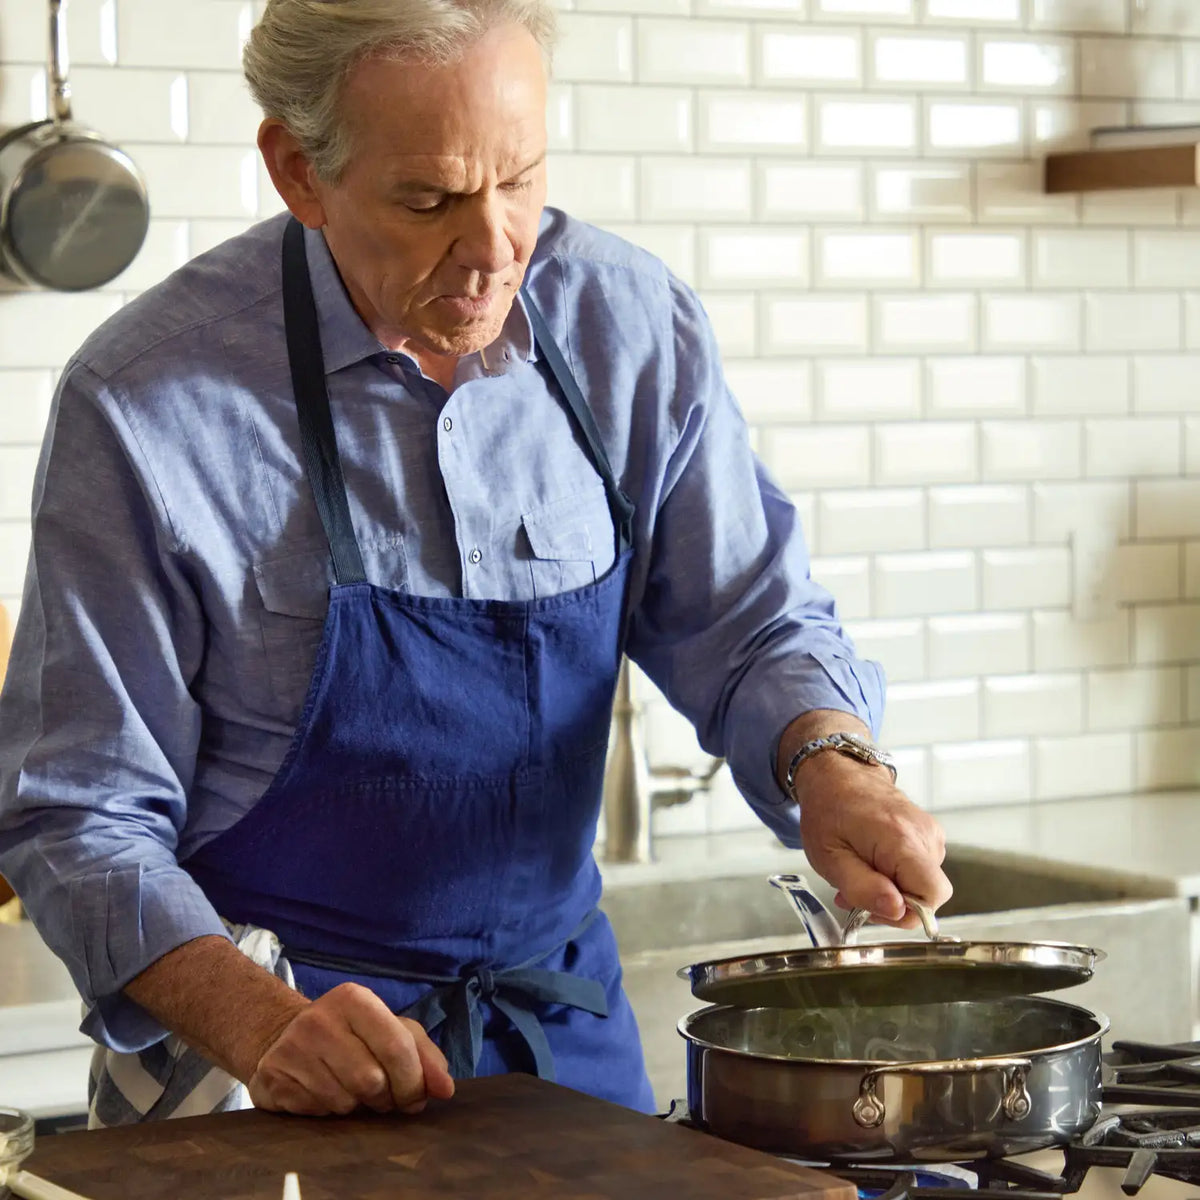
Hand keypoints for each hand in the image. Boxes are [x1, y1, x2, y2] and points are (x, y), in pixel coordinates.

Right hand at [248, 982, 455, 1115]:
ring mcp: (291, 1050)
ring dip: (357, 1107)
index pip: (396, 1046)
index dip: (413, 1081)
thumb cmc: (351, 1035)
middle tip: (385, 1098)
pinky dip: (328, 1113)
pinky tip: (325, 1094)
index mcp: (354, 999)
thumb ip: (424, 1056)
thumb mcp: (390, 1030)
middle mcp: (319, 1019)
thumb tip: (446, 1089)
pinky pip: (316, 1113)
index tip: (416, 1098)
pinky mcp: (272, 1080)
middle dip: (386, 1099)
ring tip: (353, 1091)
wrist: (282, 1036)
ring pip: (344, 1102)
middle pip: (371, 1080)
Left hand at [791, 751, 951, 927]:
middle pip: (929, 893)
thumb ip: (863, 888)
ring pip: (923, 883)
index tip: (874, 905)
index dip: (906, 912)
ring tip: (859, 873)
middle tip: (855, 893)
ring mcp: (930, 832)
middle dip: (893, 903)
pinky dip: (897, 874)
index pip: (933, 894)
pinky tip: (871, 864)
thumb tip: (897, 911)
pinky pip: (920, 868)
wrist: (837, 774)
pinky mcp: (928, 833)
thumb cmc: (828, 811)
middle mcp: (925, 834)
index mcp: (902, 840)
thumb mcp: (830, 858)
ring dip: (892, 889)